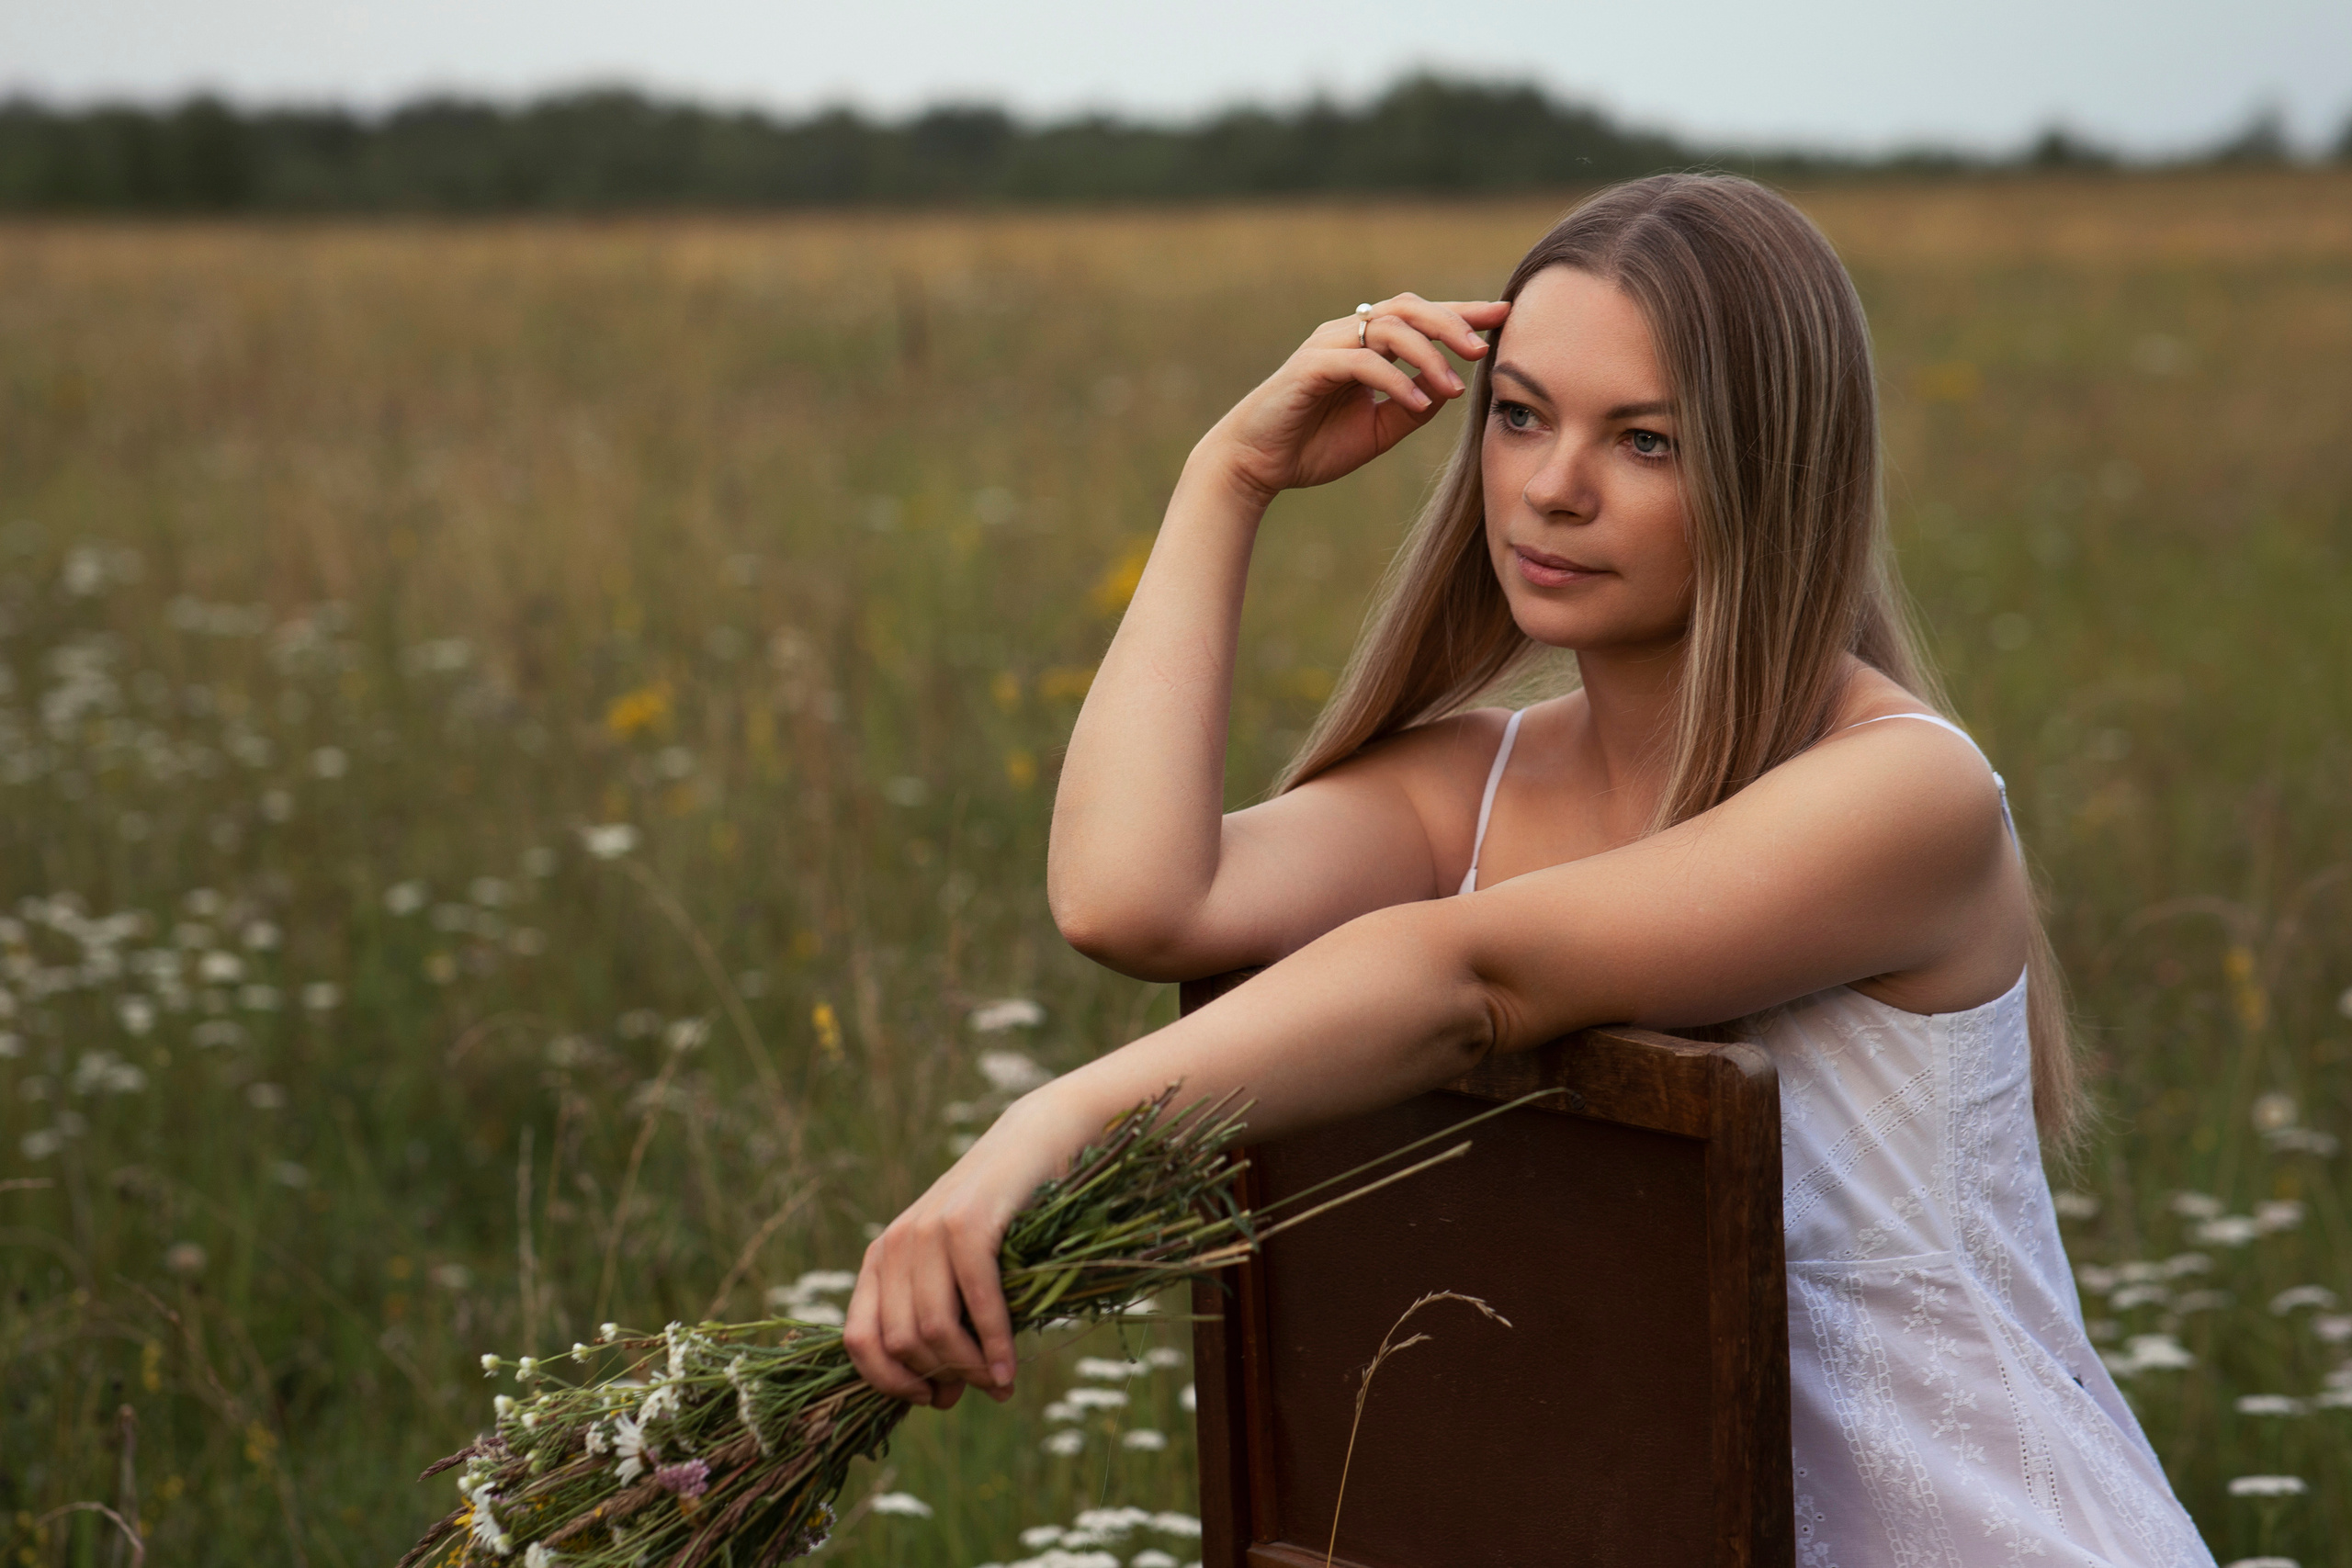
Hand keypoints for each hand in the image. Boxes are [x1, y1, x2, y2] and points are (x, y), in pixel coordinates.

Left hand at [842, 1099, 1077, 1407]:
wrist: (1033, 1144)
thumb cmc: (1001, 1219)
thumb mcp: (956, 1271)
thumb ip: (941, 1323)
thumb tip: (941, 1396)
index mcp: (880, 1259)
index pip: (858, 1341)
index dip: (889, 1382)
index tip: (929, 1399)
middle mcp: (894, 1244)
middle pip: (902, 1343)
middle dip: (942, 1379)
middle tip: (980, 1390)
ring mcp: (928, 1231)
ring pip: (933, 1330)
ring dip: (969, 1369)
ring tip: (999, 1383)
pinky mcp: (968, 1224)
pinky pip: (975, 1303)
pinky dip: (994, 1346)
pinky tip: (1009, 1369)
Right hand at [1197, 293, 1509, 503]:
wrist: (1256, 464)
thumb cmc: (1313, 446)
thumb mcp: (1378, 430)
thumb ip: (1412, 406)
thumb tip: (1448, 389)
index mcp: (1365, 345)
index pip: (1420, 317)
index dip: (1462, 313)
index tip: (1504, 317)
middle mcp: (1347, 335)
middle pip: (1409, 307)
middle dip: (1452, 322)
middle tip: (1484, 347)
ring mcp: (1328, 346)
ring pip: (1388, 327)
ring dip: (1428, 354)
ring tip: (1454, 386)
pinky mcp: (1311, 368)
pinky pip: (1363, 362)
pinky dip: (1395, 378)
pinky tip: (1419, 399)